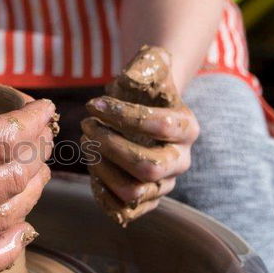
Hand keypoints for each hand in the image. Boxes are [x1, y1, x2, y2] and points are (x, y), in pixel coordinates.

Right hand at [0, 69, 55, 272]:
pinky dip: (10, 245)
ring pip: (7, 218)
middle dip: (38, 154)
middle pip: (14, 177)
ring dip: (31, 193)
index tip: (45, 110)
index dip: (32, 121)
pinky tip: (19, 229)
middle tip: (44, 141)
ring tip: (36, 176)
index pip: (3, 136)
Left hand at [81, 46, 198, 224]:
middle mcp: (180, 160)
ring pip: (133, 190)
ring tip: (86, 144)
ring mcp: (164, 184)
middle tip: (86, 127)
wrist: (145, 115)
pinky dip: (102, 193)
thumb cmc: (143, 91)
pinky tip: (91, 168)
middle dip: (110, 146)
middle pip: (147, 166)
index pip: (159, 126)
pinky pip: (124, 209)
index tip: (94, 104)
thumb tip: (133, 74)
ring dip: (102, 168)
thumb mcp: (150, 69)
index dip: (123, 115)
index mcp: (187, 127)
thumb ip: (148, 62)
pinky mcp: (146, 201)